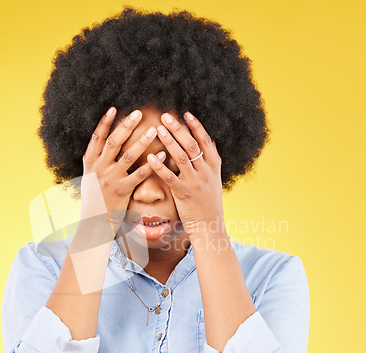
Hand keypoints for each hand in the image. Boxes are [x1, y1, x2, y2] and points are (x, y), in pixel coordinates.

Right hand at [80, 107, 165, 236]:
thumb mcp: (90, 176)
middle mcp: (99, 168)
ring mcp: (111, 179)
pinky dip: (152, 163)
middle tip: (139, 113)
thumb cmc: (95, 197)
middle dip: (126, 126)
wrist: (94, 222)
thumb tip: (101, 140)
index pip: (97, 137)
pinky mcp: (123, 191)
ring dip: (142, 141)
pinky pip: (140, 174)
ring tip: (155, 130)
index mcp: (90, 162)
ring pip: (128, 156)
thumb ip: (96, 159)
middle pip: (113, 142)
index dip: (105, 122)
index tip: (115, 108)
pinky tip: (163, 154)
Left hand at [147, 111, 223, 236]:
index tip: (185, 113)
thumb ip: (210, 161)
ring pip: (182, 157)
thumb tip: (208, 141)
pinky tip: (151, 157)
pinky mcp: (184, 193)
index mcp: (213, 165)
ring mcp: (196, 182)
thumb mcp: (214, 178)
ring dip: (170, 141)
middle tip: (166, 116)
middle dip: (178, 129)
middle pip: (192, 145)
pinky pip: (170, 177)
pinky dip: (160, 166)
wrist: (210, 224)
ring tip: (158, 129)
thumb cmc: (208, 201)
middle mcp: (206, 171)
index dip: (195, 126)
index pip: (205, 140)